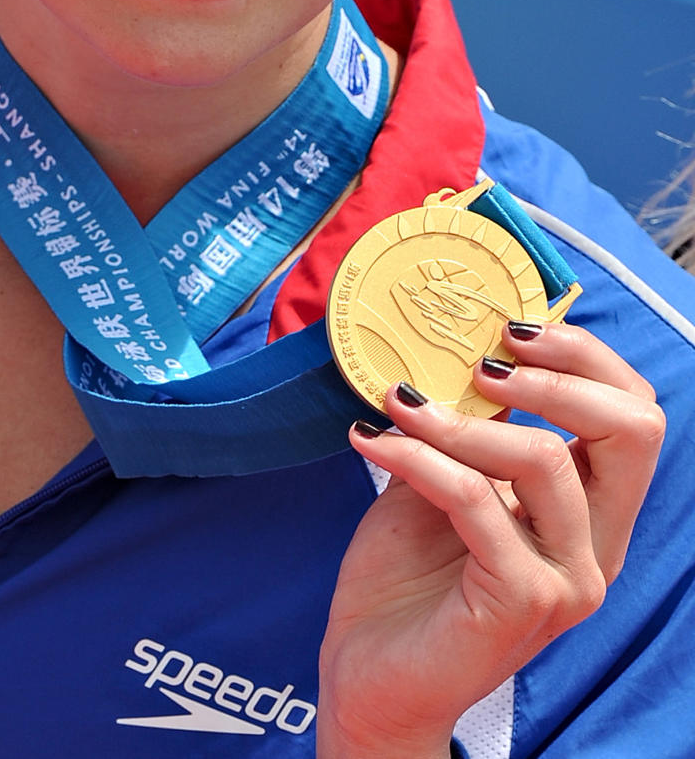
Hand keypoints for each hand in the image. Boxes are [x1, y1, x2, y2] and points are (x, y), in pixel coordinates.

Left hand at [315, 321, 664, 758]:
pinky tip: (374, 442)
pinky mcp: (522, 602)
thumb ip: (466, 424)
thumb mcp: (442, 475)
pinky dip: (420, 457)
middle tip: (482, 363)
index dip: (586, 358)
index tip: (512, 329)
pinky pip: (477, 501)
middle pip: (632, 430)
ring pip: (543, 460)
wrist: (367, 674)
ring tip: (399, 404)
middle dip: (559, 377)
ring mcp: (567, 579)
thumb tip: (453, 344)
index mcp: (590, 510)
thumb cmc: (407, 575)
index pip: (634, 415)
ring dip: (460, 420)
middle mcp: (597, 545)